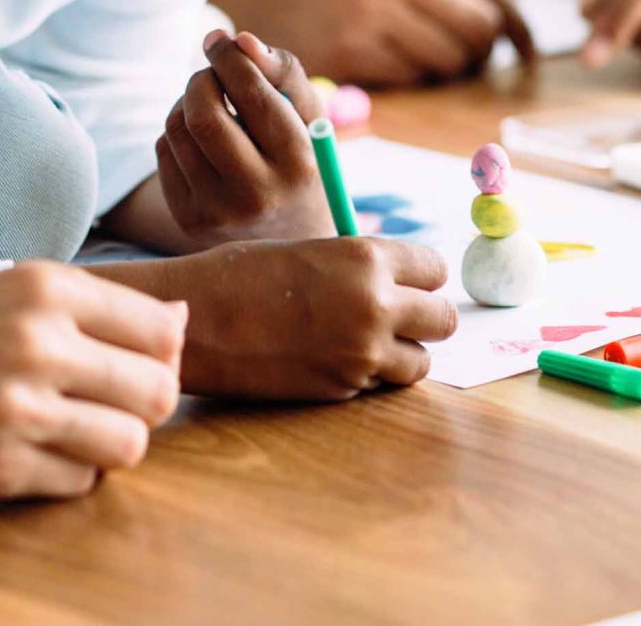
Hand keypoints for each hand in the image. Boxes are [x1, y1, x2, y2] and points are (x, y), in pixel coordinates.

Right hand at [0, 261, 185, 504]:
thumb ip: (84, 309)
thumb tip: (180, 323)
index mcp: (41, 286)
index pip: (161, 328)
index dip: (155, 355)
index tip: (125, 368)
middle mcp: (38, 341)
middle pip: (158, 390)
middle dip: (140, 407)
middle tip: (97, 410)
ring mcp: (18, 409)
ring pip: (129, 444)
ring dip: (106, 448)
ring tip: (60, 436)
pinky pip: (76, 484)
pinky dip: (61, 479)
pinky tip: (18, 458)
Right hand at [101, 236, 458, 399]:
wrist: (197, 321)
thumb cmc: (243, 275)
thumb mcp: (311, 250)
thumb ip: (359, 265)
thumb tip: (398, 280)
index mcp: (366, 258)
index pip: (435, 268)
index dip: (420, 275)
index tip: (407, 281)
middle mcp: (374, 305)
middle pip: (443, 319)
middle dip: (425, 317)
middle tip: (398, 315)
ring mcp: (361, 353)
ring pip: (421, 361)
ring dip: (402, 352)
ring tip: (367, 341)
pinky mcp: (342, 389)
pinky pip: (379, 384)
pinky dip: (367, 375)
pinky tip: (334, 358)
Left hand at [155, 29, 333, 245]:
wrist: (292, 235)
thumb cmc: (301, 157)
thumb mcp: (308, 114)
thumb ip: (281, 70)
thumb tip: (238, 39)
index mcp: (298, 163)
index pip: (251, 94)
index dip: (228, 58)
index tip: (218, 40)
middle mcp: (259, 195)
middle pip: (203, 115)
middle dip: (200, 80)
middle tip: (210, 73)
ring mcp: (219, 214)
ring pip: (176, 130)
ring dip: (187, 103)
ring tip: (211, 108)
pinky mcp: (189, 220)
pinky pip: (164, 152)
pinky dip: (178, 133)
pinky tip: (203, 142)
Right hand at [210, 0, 535, 87]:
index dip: (517, 22)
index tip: (524, 47)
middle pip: (480, 25)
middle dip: (486, 52)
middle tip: (473, 60)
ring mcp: (369, 10)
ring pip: (453, 59)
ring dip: (453, 71)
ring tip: (432, 62)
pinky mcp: (349, 50)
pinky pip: (415, 78)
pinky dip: (416, 80)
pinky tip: (395, 66)